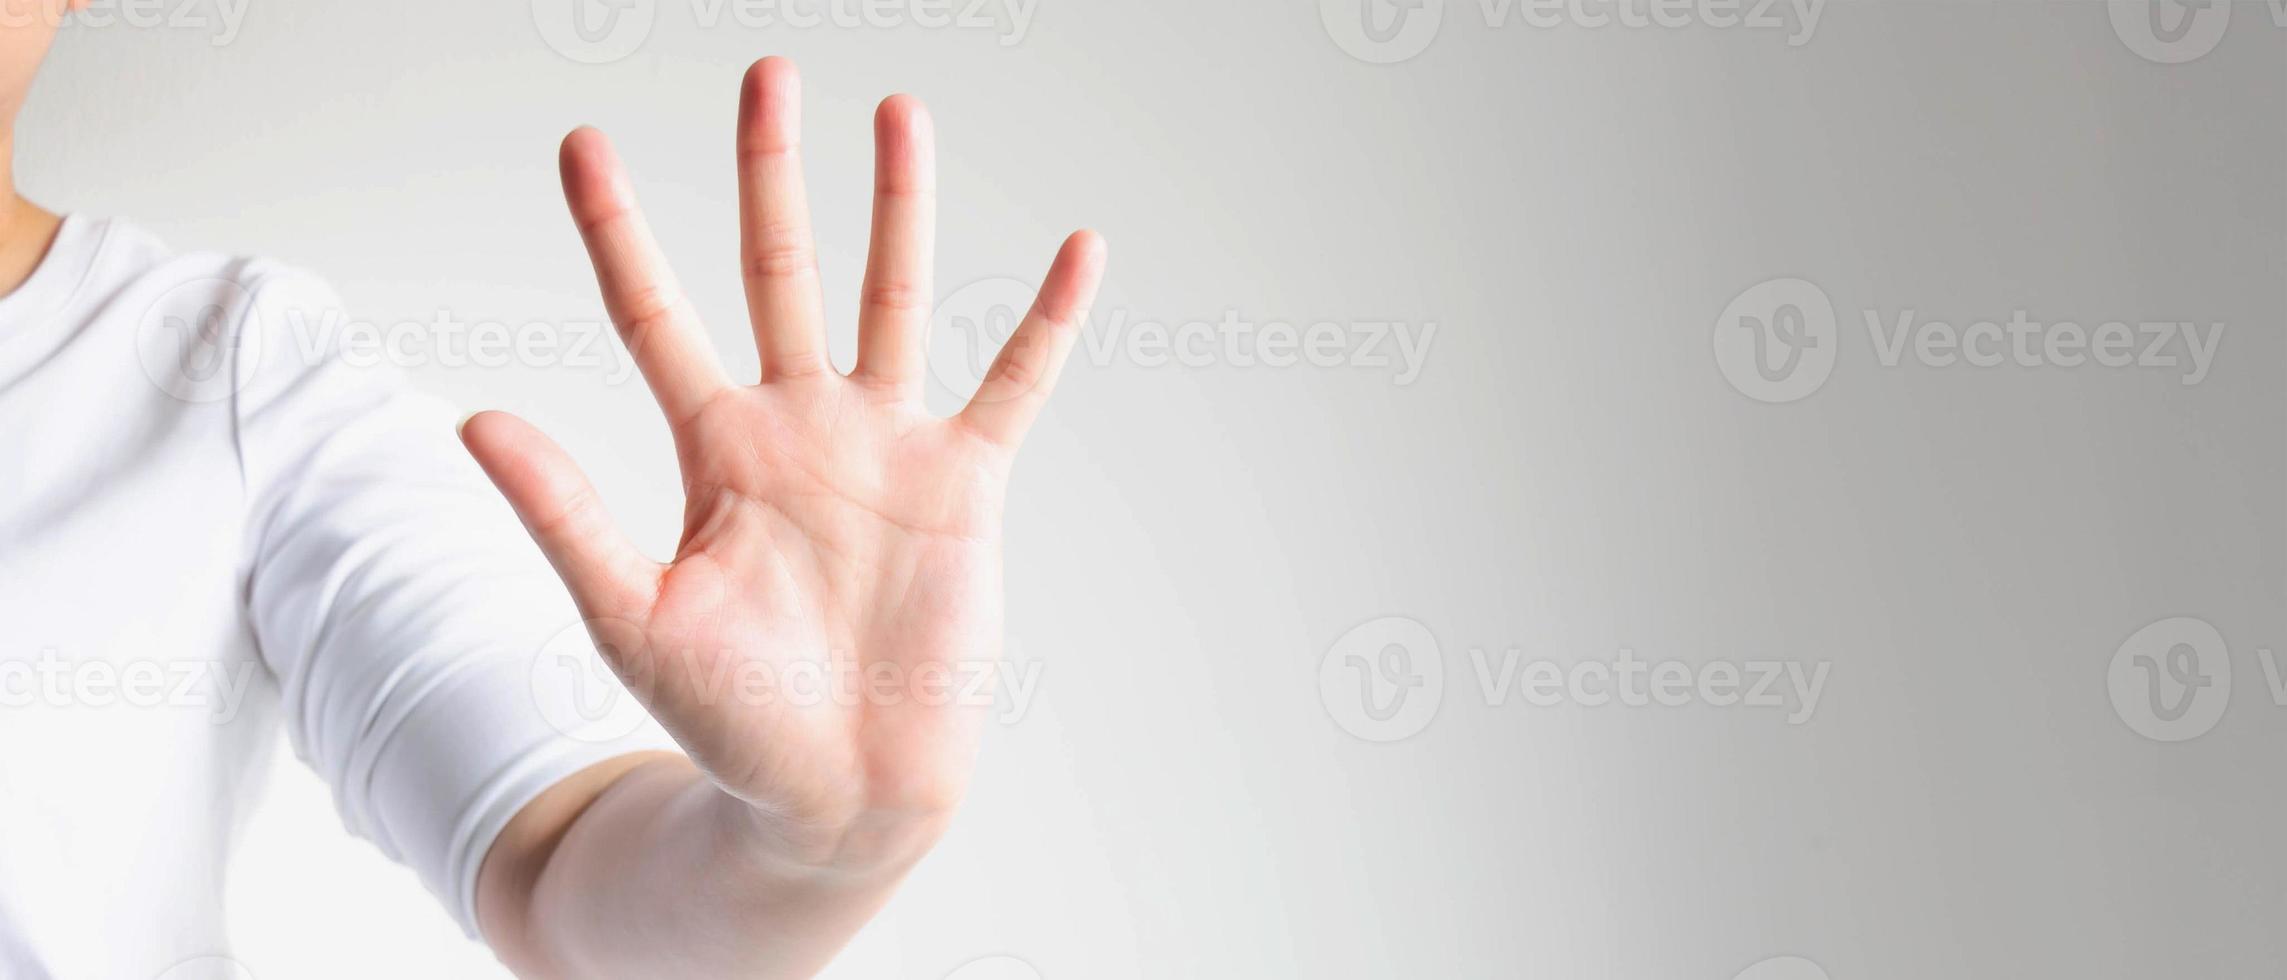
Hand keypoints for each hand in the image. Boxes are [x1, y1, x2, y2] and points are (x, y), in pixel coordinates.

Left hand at [461, 57, 1103, 875]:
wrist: (840, 793)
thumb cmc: (731, 720)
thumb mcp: (632, 616)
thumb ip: (565, 514)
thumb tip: (471, 419)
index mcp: (713, 451)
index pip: (653, 316)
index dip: (616, 231)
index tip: (582, 145)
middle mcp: (799, 428)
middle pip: (781, 272)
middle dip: (769, 174)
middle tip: (767, 74)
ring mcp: (885, 449)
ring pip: (894, 299)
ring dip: (898, 208)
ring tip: (899, 114)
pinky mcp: (964, 485)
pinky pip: (1012, 384)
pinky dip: (1046, 321)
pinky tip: (1076, 249)